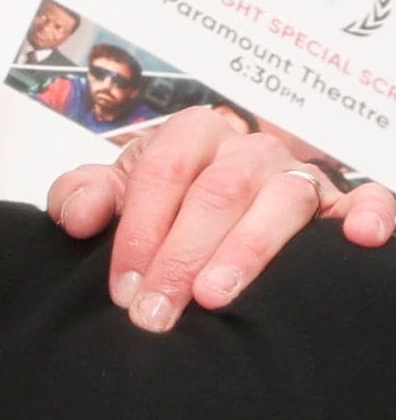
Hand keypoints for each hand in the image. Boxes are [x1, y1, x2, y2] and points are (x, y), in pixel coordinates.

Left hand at [46, 105, 394, 331]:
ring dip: (246, 252)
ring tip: (214, 296)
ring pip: (278, 202)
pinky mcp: (337, 203)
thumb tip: (76, 216)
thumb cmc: (164, 196)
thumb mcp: (117, 190)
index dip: (138, 231)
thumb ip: (85, 194)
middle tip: (157, 310)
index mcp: (191, 132)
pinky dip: (367, 214)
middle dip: (181, 257)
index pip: (161, 172)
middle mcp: (247, 147)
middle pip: (215, 193)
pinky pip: (364, 199)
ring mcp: (295, 173)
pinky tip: (357, 240)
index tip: (124, 287)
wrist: (209, 196)